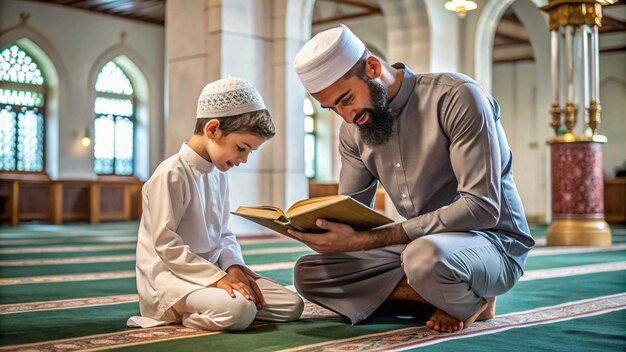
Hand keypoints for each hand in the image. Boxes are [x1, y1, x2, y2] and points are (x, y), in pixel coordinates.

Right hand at [226, 265, 264, 307]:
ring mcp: (232, 283)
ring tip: (248, 298)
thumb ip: (240, 289)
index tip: (257, 301)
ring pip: (239, 288)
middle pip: (246, 288)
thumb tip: (245, 297)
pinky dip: (231, 292)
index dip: (253, 294)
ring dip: (244, 293)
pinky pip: (228, 289)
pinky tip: (233, 296)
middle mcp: (237, 283)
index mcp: (240, 283)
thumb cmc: (226, 282)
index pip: (249, 289)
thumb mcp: (235, 284)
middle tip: (255, 301)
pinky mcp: (225, 285)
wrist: (217, 276)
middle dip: (251, 294)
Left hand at [287, 220, 408, 253]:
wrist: (356, 243)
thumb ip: (326, 224)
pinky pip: (313, 245)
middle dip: (297, 235)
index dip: (296, 233)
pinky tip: (308, 236)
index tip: (289, 229)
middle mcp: (320, 247)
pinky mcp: (325, 250)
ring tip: (296, 232)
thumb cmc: (348, 233)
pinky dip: (308, 240)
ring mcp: (322, 249)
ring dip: (302, 238)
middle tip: (289, 230)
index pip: (305, 237)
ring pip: (308, 243)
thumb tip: (317, 221)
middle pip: (304, 241)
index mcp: (321, 241)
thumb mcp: (338, 227)